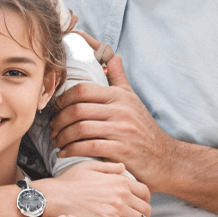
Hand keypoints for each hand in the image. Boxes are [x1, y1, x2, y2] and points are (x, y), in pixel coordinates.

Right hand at [33, 161, 150, 216]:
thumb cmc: (68, 182)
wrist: (55, 197)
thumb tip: (122, 167)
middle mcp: (122, 193)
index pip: (145, 193)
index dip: (144, 202)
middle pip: (146, 209)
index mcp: (119, 180)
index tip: (138, 209)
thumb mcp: (88, 167)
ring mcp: (117, 207)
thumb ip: (108, 167)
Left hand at [49, 53, 176, 191]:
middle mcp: (120, 111)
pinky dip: (71, 150)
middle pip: (77, 110)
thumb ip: (119, 78)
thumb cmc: (144, 129)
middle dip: (59, 121)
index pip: (82, 90)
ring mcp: (121, 131)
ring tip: (57, 142)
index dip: (63, 99)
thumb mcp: (132, 99)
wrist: (165, 158)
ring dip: (62, 137)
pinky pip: (88, 147)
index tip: (55, 108)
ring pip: (80, 129)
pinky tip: (65, 153)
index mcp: (119, 97)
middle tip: (52, 129)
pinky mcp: (121, 151)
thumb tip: (113, 57)